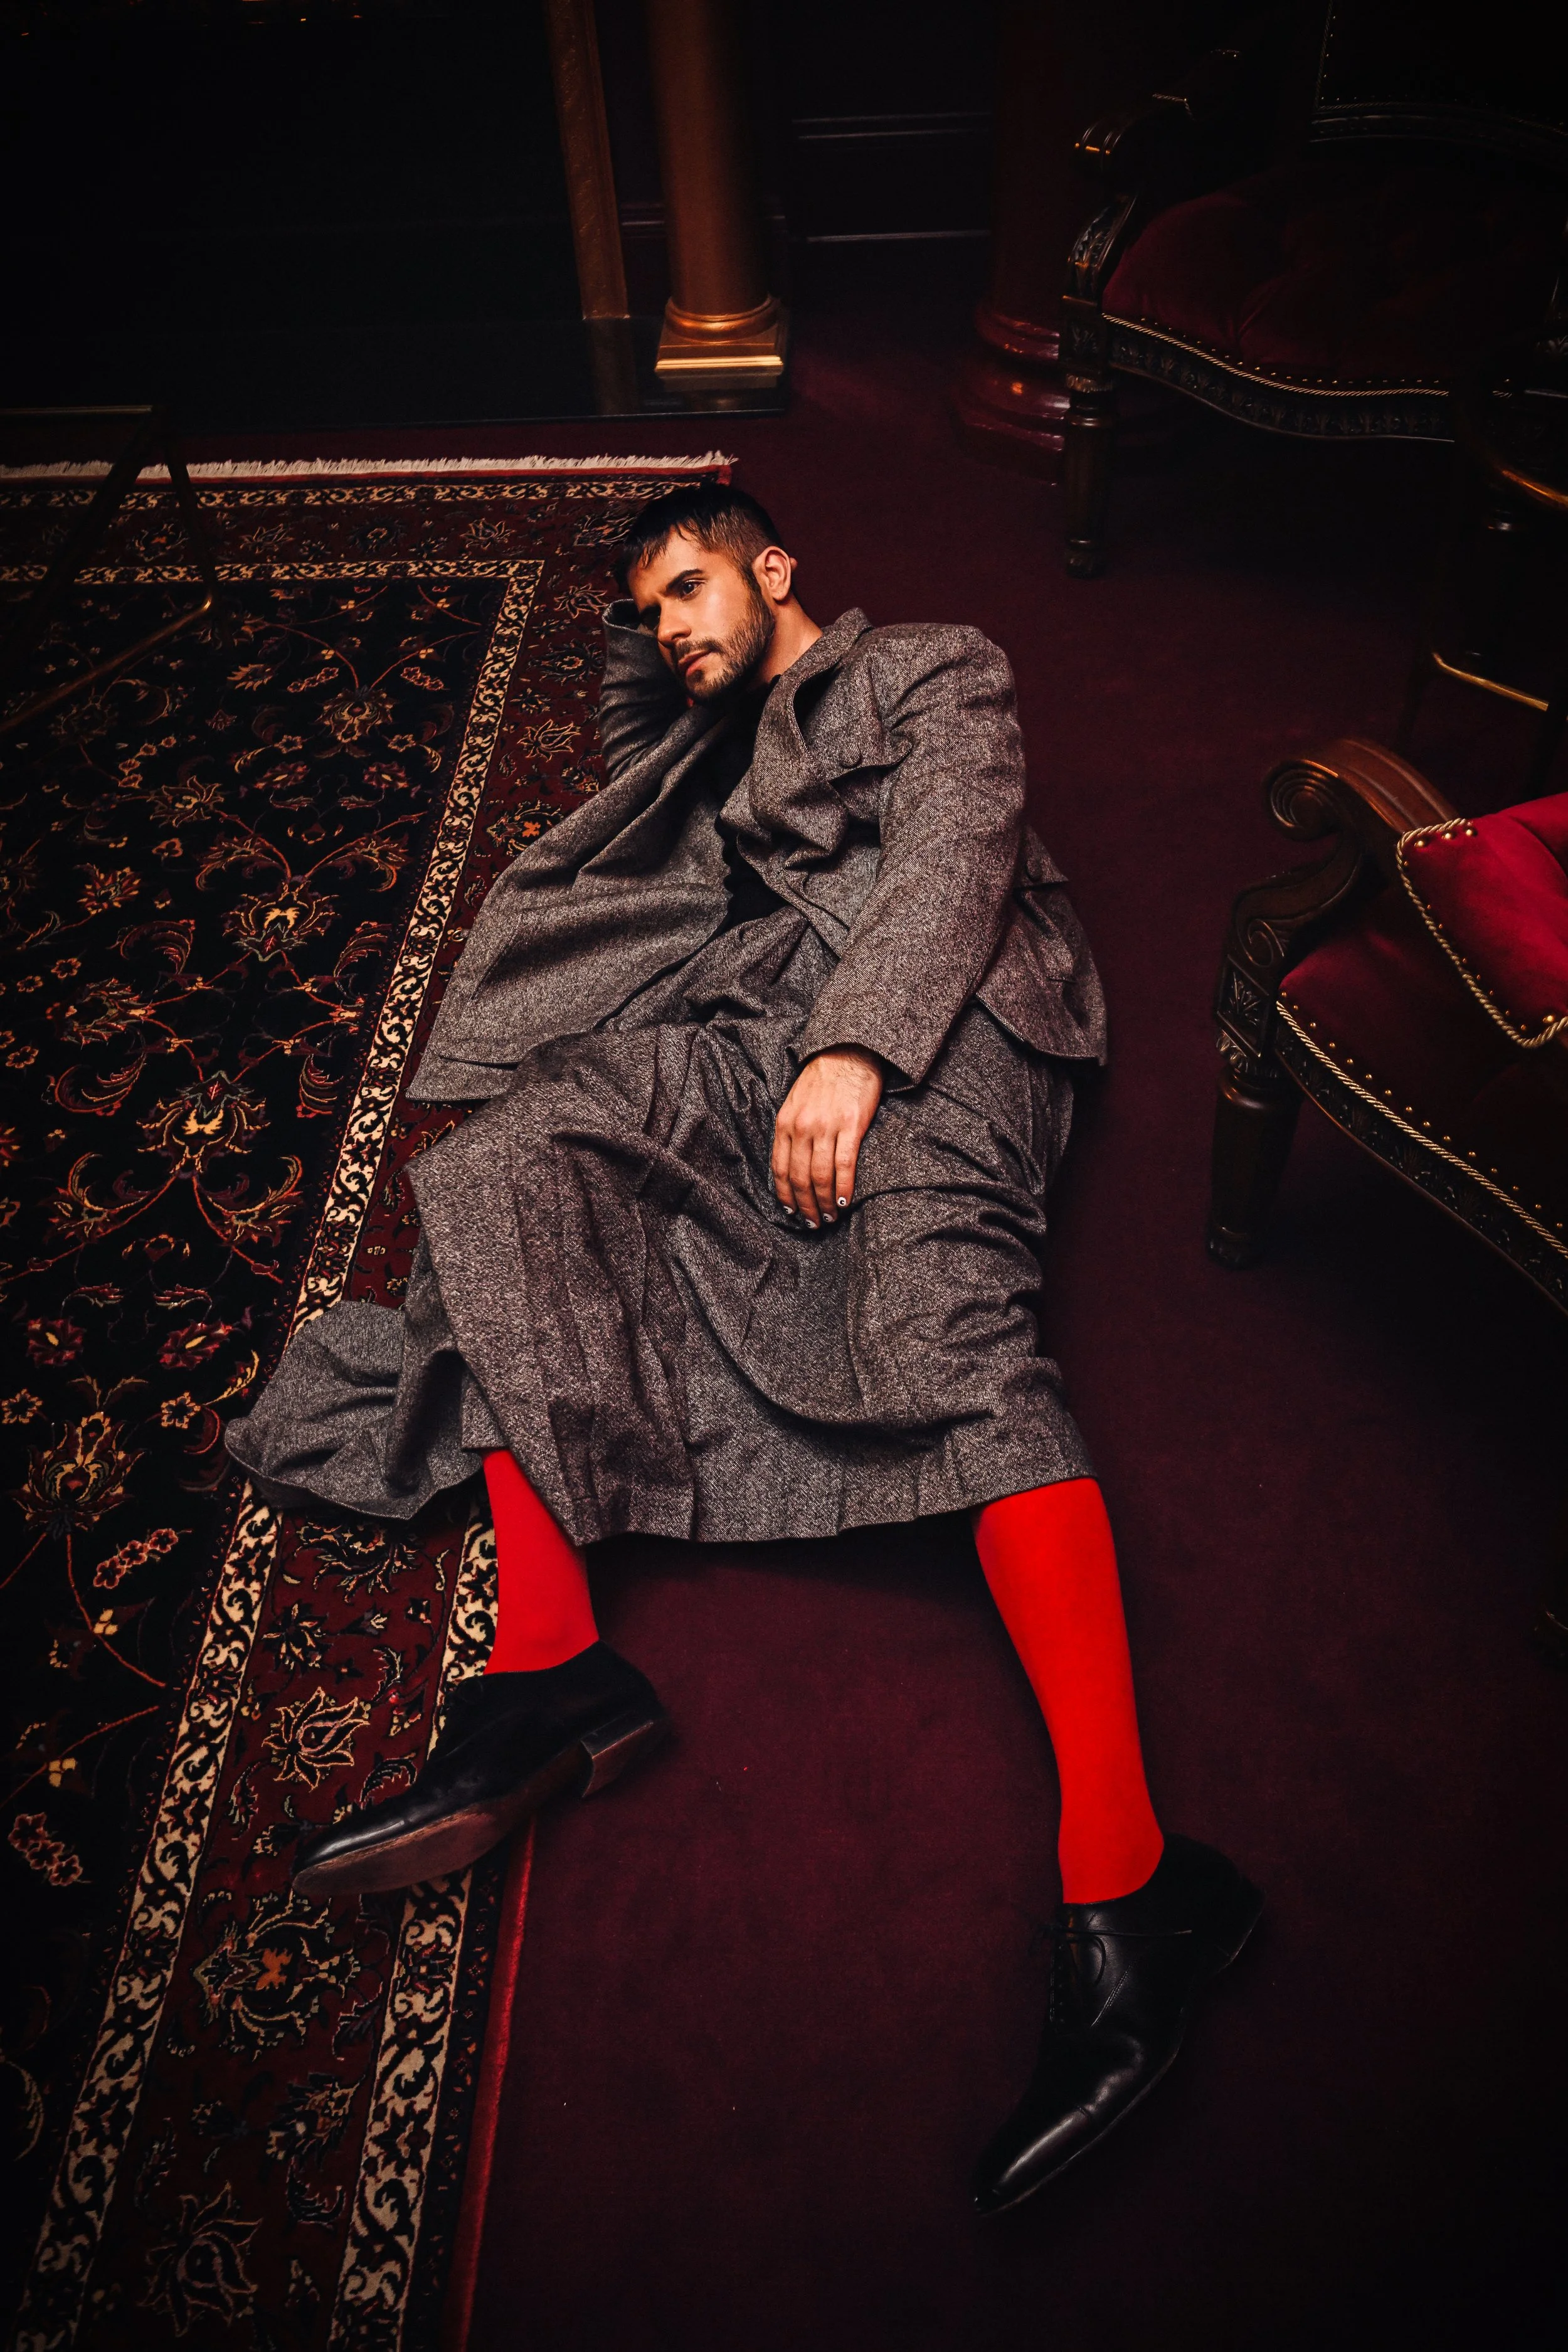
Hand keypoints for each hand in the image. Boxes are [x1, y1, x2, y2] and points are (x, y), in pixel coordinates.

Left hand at [771, 1048, 883, 1227]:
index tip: (792, 1212)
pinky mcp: (850, 1125)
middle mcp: (802, 1127)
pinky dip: (844, 1187)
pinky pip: (844, 1165)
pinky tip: (844, 1201)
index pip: (779, 1169)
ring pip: (821, 1176)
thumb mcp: (795, 1103)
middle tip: (813, 1223)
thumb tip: (792, 1167)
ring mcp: (826, 1127)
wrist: (848, 1051)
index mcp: (785, 1122)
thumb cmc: (822, 1079)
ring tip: (830, 1217)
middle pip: (800, 1178)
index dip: (786, 1196)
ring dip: (825, 1203)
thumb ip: (791, 1132)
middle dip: (806, 1206)